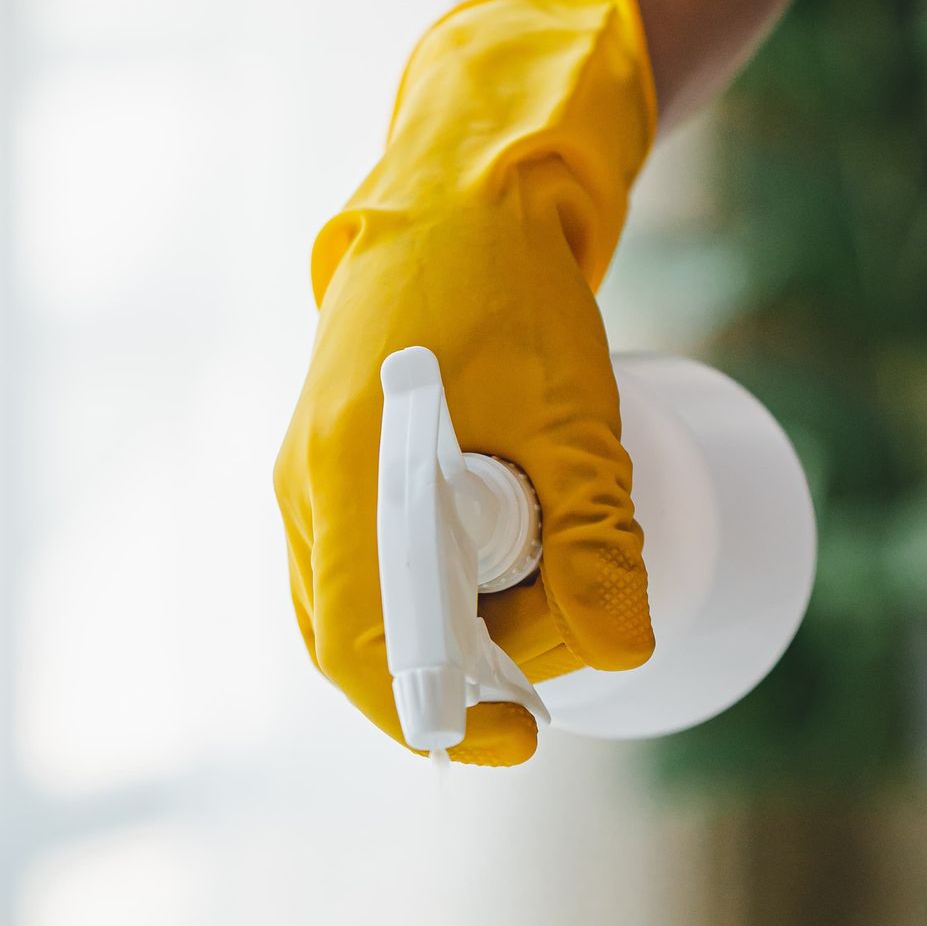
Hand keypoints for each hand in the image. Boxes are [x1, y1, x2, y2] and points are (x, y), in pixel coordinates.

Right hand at [275, 0, 657, 762]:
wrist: (467, 185)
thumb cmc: (513, 284)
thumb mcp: (571, 413)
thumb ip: (596, 535)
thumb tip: (622, 653)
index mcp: (344, 474)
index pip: (366, 648)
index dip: (442, 716)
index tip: (521, 740)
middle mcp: (304, 482)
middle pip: (357, 641)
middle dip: (453, 681)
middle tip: (546, 692)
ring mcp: (311, 472)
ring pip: (362, 606)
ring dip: (448, 635)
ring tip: (544, 617)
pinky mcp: (338, 459)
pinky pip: (369, 564)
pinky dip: (432, 596)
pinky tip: (503, 583)